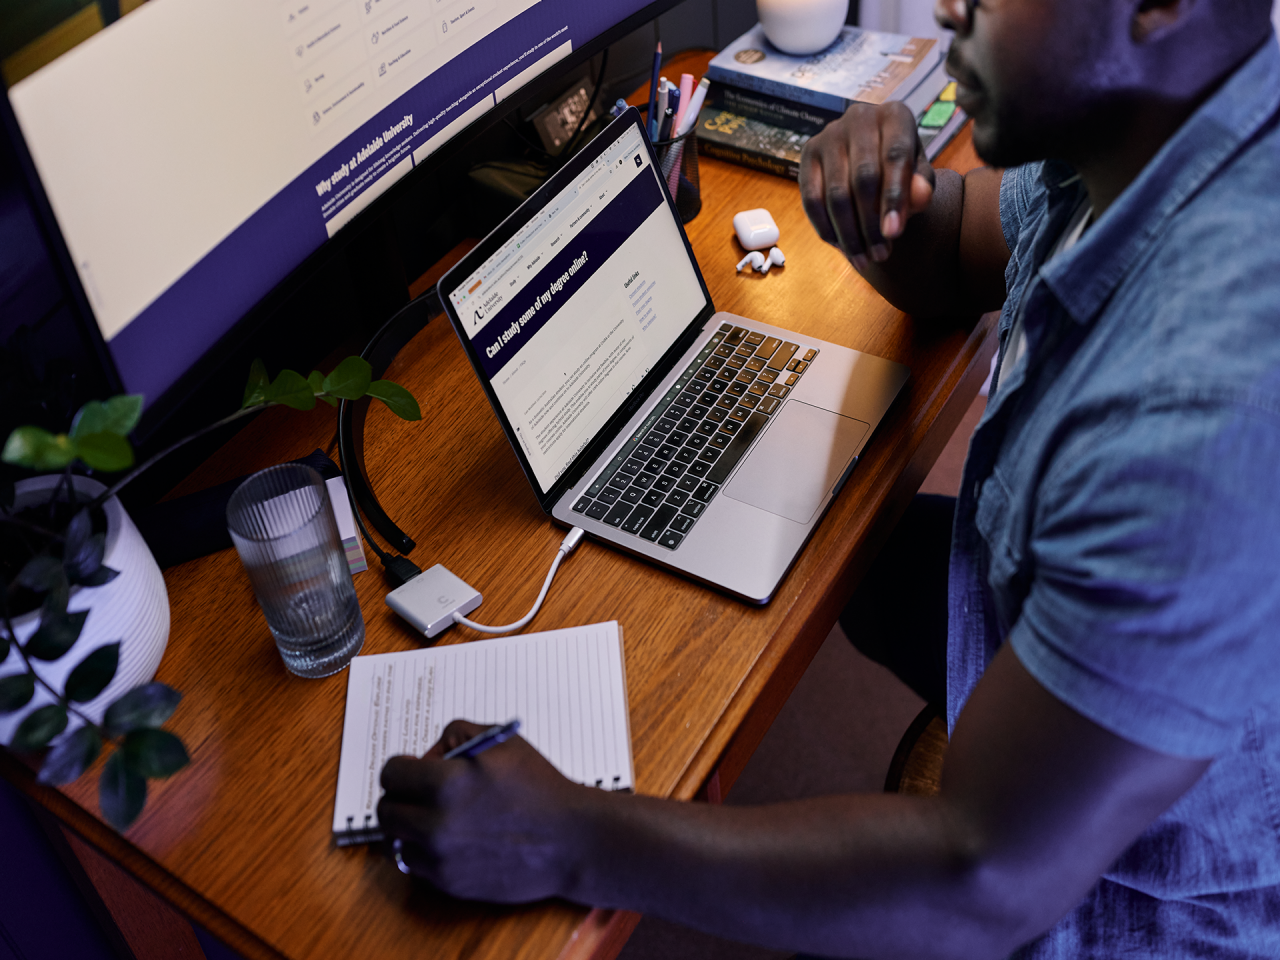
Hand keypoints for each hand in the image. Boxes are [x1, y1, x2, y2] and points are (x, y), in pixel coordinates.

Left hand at [378, 719, 587, 901]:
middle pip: (385, 810)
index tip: (414, 769)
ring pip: (396, 840)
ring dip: (409, 827)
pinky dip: (425, 851)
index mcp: (447, 783)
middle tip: (422, 792)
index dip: (403, 767)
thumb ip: (455, 734)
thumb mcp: (501, 741)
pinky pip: (416, 865)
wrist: (570, 840)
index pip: (391, 773)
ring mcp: (441, 858)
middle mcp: (436, 824)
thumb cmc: (539, 787)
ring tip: (436, 817)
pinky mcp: (450, 884)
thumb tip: (427, 757)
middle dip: (401, 796)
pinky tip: (451, 838)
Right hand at [799, 101, 935, 270]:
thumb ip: (923, 185)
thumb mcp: (918, 175)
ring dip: (849, 233)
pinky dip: (825, 227)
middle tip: (881, 255)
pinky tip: (840, 247)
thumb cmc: (900, 167)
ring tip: (863, 259)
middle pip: (863, 178)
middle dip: (870, 223)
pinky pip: (811, 199)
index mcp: (894, 115)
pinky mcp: (808, 153)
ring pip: (836, 193)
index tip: (894, 234)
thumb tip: (920, 197)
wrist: (872, 154)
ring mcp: (829, 134)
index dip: (894, 198)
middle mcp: (859, 116)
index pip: (895, 157)